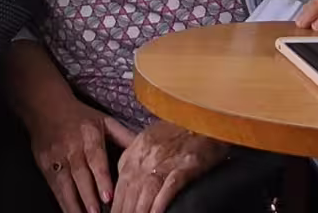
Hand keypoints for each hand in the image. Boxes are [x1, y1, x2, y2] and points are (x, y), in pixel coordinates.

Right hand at [21, 85, 118, 212]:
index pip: (96, 158)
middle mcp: (72, 146)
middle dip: (88, 196)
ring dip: (73, 203)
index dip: (101, 178)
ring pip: (65, 183)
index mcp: (89, 134)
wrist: (45, 105)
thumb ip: (124, 137)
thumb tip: (146, 150)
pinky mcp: (44, 164)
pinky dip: (62, 201)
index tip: (108, 196)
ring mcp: (56, 156)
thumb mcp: (104, 120)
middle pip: (80, 174)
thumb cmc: (80, 116)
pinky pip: (54, 186)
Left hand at [105, 119, 227, 212]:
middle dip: (123, 212)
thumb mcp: (148, 140)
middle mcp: (145, 158)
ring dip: (138, 212)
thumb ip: (134, 159)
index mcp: (134, 152)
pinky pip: (169, 188)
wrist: (202, 115)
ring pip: (145, 194)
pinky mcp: (184, 166)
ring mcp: (164, 162)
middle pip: (129, 193)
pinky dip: (160, 204)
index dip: (115, 206)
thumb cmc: (176, 129)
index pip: (119, 186)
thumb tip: (123, 181)